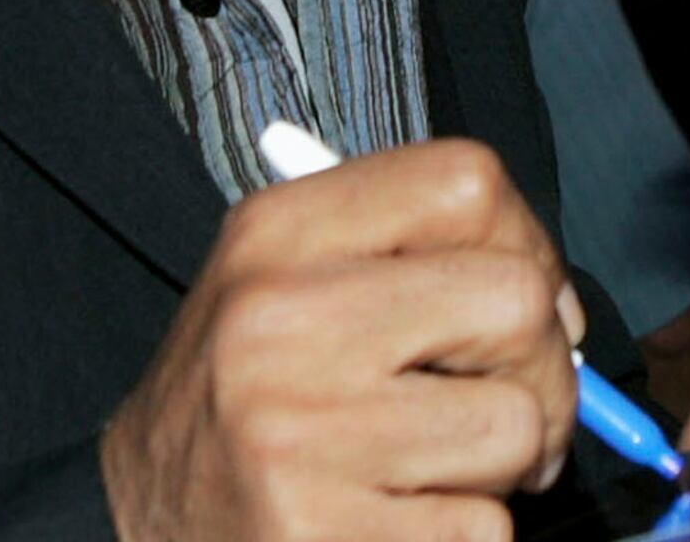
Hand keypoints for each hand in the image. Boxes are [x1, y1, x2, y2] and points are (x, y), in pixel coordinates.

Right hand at [102, 138, 581, 541]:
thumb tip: (556, 306)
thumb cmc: (244, 403)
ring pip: (514, 427)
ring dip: (502, 467)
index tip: (524, 306)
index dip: (527, 245)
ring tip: (439, 470)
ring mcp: (295, 432)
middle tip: (508, 409)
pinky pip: (480, 530)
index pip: (467, 182)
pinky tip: (399, 522)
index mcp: (276, 234)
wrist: (134, 521)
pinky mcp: (316, 533)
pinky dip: (462, 536)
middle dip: (540, 369)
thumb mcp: (289, 285)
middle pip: (514, 301)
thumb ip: (413, 262)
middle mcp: (279, 319)